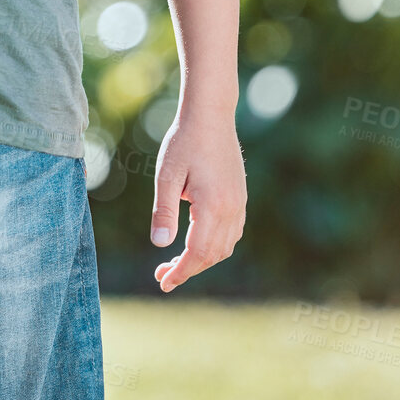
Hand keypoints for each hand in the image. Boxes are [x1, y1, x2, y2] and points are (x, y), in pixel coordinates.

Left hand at [149, 110, 245, 291]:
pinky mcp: (240, 197)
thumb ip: (164, 211)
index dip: (181, 271)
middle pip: (213, 254)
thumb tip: (159, 244)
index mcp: (213, 206)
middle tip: (162, 275)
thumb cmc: (184, 142)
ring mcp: (239, 203)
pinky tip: (196, 242)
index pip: (198, 253)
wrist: (211, 116)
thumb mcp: (166, 176)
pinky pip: (232, 233)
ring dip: (202, 259)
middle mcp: (232, 209)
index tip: (163, 282)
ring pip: (225, 246)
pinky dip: (214, 245)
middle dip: (189, 269)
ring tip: (176, 262)